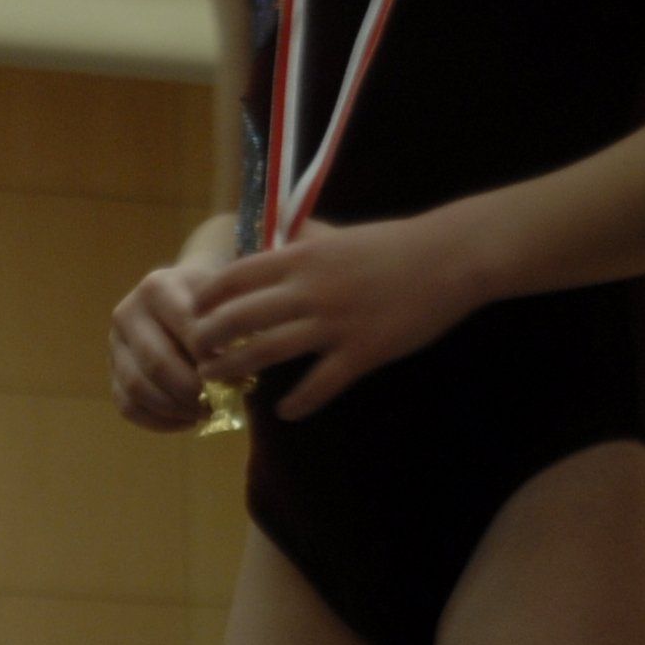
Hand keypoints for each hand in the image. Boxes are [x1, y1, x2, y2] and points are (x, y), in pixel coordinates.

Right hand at [109, 258, 225, 430]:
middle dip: (193, 391)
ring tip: (206, 412)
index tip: (240, 376)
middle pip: (157, 363)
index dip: (214, 360)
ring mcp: (115, 344)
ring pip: (136, 388)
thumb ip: (234, 328)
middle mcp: (128, 312)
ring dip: (175, 409)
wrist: (184, 293)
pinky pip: (127, 406)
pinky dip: (158, 421)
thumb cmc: (213, 300)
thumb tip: (237, 374)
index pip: (186, 331)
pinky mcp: (111, 371)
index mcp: (157, 287)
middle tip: (221, 402)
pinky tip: (187, 420)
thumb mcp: (228, 299)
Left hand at [190, 215, 482, 418]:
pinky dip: (299, 402)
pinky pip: (320, 384)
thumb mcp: (340, 235)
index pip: (235, 277)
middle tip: (196, 354)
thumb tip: (276, 233)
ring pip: (266, 350)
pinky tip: (285, 412)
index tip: (194, 313)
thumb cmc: (396, 243)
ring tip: (217, 380)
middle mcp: (308, 290)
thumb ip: (304, 238)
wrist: (451, 257)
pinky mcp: (362, 351)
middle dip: (208, 338)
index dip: (207, 298)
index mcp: (301, 258)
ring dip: (235, 368)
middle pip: (238, 317)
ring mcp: (334, 322)